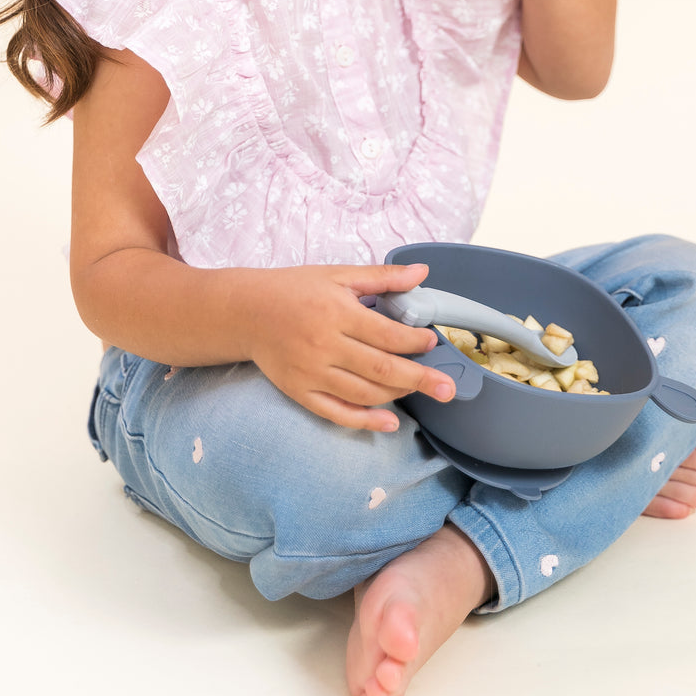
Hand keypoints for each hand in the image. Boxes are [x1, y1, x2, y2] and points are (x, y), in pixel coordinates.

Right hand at [249, 262, 458, 431]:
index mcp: (337, 313)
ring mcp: (311, 373)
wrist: (247, 311)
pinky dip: (365, 422)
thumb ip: (382, 277)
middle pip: (382, 370)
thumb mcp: (338, 274)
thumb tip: (422, 273)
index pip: (387, 335)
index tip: (431, 341)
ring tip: (418, 390)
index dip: (415, 341)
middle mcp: (325, 345)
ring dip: (397, 396)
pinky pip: (337, 414)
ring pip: (364, 394)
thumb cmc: (295, 289)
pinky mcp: (300, 392)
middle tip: (448, 388)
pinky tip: (389, 422)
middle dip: (420, 379)